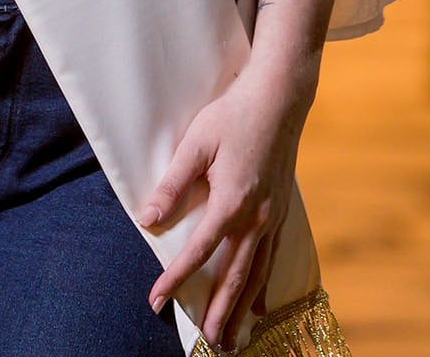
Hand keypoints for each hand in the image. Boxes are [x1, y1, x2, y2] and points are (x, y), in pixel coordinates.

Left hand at [138, 63, 311, 351]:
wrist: (280, 97)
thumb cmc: (233, 114)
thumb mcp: (196, 143)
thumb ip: (173, 185)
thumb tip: (148, 219)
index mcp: (232, 202)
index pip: (199, 251)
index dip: (176, 278)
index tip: (156, 300)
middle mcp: (257, 217)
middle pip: (235, 276)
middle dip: (219, 312)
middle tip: (208, 344)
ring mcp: (274, 216)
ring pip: (256, 273)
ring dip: (241, 307)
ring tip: (232, 339)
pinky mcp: (282, 210)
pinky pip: (272, 258)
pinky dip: (263, 285)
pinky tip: (258, 304)